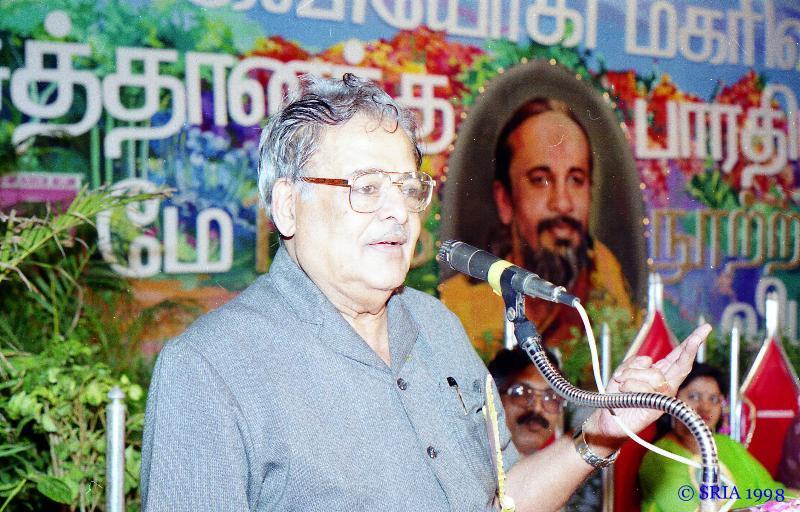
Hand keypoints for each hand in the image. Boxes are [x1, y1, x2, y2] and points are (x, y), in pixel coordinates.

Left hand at [583, 323, 711, 453]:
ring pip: (654, 374)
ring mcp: (664, 396)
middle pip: (683, 363)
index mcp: (660, 372)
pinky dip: (629, 385)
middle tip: (704, 330)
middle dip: (692, 346)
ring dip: (632, 375)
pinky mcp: (659, 408)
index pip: (678, 356)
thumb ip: (634, 363)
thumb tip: (648, 360)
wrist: (608, 418)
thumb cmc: (618, 395)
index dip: (691, 343)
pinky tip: (624, 391)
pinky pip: (646, 388)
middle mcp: (666, 384)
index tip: (704, 329)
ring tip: (622, 384)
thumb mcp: (623, 372)